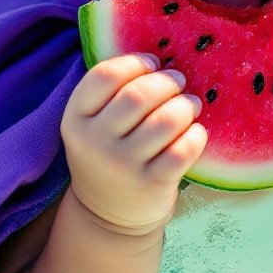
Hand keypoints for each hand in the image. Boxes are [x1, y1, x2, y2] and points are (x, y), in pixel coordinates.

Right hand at [60, 53, 207, 235]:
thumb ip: (113, 93)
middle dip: (167, 82)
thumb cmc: (108, 153)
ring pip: (165, 121)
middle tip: (178, 82)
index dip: (135, 63)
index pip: (104, 75)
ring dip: (185, 106)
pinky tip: (194, 132)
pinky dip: (196, 135)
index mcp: (75, 119)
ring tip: (190, 105)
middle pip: (138, 95)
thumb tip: (161, 56)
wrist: (106, 215)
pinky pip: (183, 149)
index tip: (153, 65)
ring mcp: (122, 166)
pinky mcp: (151, 185)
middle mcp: (95, 142)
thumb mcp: (94, 124)